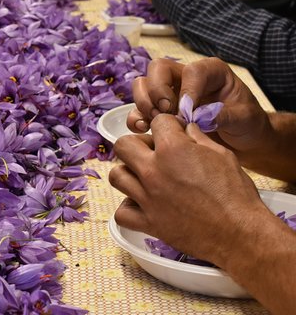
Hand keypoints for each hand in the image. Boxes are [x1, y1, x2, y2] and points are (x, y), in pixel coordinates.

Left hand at [110, 115, 273, 267]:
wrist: (241, 235)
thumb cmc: (236, 196)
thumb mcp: (223, 156)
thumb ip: (198, 139)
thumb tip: (186, 129)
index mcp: (173, 150)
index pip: (157, 122)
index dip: (168, 125)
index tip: (174, 133)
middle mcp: (154, 171)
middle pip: (123, 145)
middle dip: (137, 144)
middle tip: (152, 153)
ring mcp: (148, 198)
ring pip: (116, 176)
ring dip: (129, 174)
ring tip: (144, 179)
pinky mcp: (148, 223)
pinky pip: (121, 213)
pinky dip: (129, 209)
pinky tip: (143, 206)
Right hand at [127, 57, 272, 168]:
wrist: (242, 141)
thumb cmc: (246, 123)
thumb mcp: (244, 119)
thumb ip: (223, 115)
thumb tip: (198, 116)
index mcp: (210, 71)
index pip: (191, 71)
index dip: (187, 91)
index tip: (190, 113)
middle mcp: (185, 77)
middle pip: (158, 69)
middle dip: (157, 91)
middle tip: (166, 113)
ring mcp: (169, 92)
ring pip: (143, 85)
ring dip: (144, 103)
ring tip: (155, 122)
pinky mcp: (160, 110)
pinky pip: (139, 109)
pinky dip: (136, 118)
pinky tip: (143, 129)